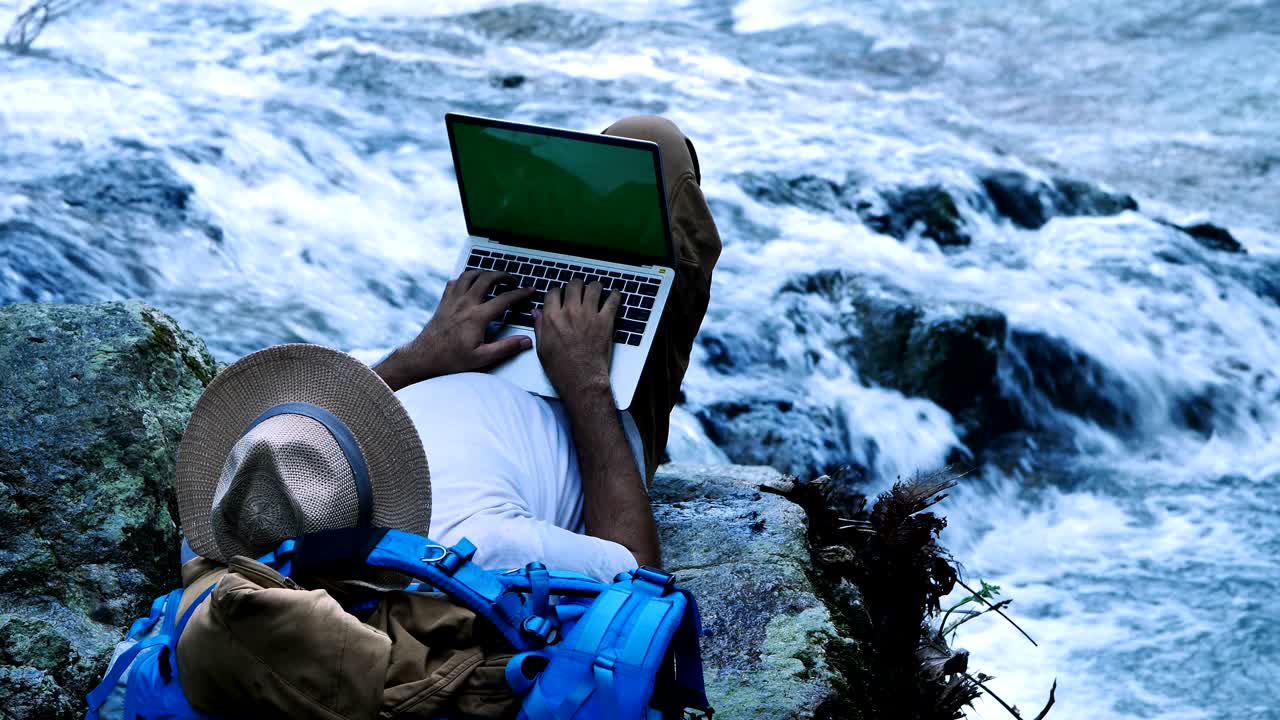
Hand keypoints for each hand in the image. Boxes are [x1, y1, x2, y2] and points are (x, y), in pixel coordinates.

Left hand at [375, 271, 534, 390]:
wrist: (424, 358)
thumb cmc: (451, 360)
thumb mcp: (482, 358)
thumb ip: (506, 348)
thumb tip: (525, 341)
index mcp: (477, 317)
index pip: (504, 299)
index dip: (520, 294)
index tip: (530, 291)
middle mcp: (465, 304)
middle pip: (487, 279)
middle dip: (503, 276)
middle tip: (512, 281)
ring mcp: (452, 301)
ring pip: (469, 275)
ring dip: (484, 273)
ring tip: (493, 277)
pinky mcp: (443, 303)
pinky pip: (454, 282)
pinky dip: (464, 279)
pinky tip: (469, 284)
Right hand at [534, 280, 620, 397]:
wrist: (581, 379)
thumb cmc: (561, 368)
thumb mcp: (542, 348)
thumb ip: (540, 327)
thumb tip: (536, 313)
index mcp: (552, 317)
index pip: (554, 292)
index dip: (558, 292)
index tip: (561, 295)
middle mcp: (570, 312)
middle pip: (574, 285)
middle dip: (576, 286)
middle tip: (579, 290)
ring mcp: (589, 315)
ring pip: (593, 288)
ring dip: (595, 287)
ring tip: (596, 290)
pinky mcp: (605, 321)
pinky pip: (613, 301)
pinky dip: (615, 296)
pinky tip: (615, 295)